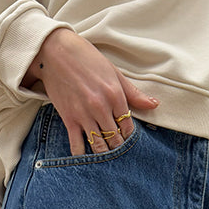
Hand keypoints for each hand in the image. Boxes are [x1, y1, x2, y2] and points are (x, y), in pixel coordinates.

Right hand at [21, 28, 158, 154]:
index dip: (129, 136)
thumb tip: (154, 104)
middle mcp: (101, 108)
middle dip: (118, 147)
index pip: (128, 127)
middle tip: (118, 151)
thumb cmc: (86, 59)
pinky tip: (86, 158)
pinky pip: (77, 146)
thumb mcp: (113, 73)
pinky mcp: (69, 119)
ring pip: (99, 146)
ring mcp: (84, 115)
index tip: (126, 138)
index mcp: (115, 95)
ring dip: (104, 154)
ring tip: (106, 157)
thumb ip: (133, 93)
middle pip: (115, 140)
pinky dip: (82, 155)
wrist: (54, 51)